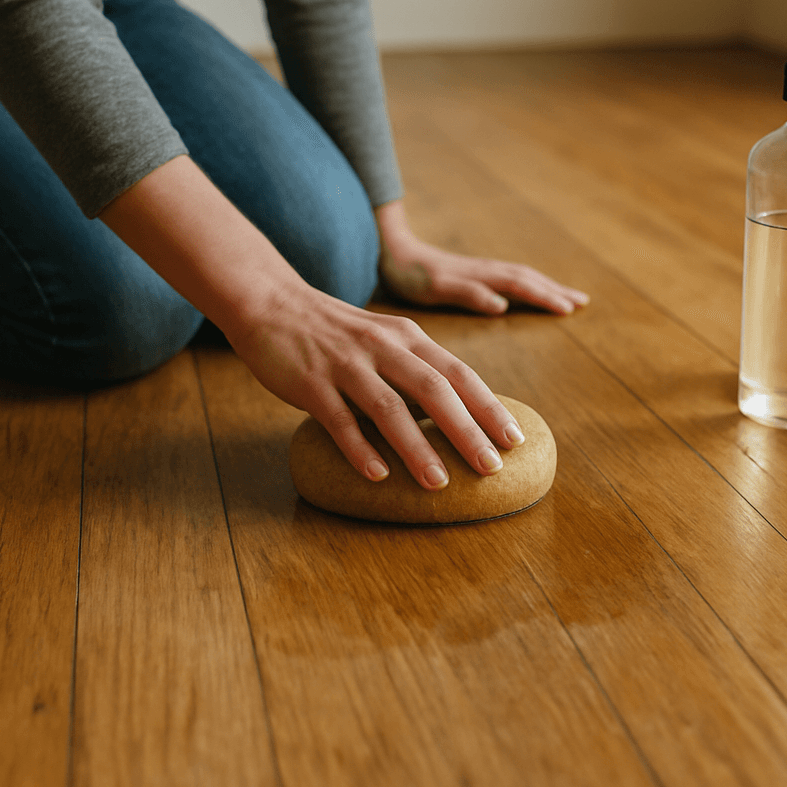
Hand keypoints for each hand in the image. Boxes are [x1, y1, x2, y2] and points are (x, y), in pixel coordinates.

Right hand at [101, 157, 523, 489]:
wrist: (271, 303)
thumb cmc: (335, 331)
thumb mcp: (384, 339)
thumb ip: (416, 368)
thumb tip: (456, 414)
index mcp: (406, 336)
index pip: (457, 373)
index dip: (487, 406)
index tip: (514, 439)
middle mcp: (382, 346)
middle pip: (433, 390)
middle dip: (466, 430)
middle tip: (490, 468)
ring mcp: (345, 364)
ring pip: (388, 408)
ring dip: (417, 448)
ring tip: (439, 483)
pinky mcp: (310, 382)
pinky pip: (338, 420)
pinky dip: (359, 448)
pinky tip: (377, 476)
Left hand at [375, 200, 589, 315]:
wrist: (392, 251)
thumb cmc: (411, 275)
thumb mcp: (436, 288)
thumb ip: (468, 294)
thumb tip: (503, 305)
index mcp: (481, 276)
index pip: (522, 286)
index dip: (546, 297)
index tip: (569, 309)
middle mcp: (485, 271)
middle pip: (529, 278)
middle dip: (556, 290)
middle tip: (582, 303)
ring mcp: (480, 271)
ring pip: (522, 276)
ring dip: (547, 286)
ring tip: (568, 296)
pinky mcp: (473, 274)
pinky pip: (511, 278)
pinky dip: (529, 284)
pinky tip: (530, 291)